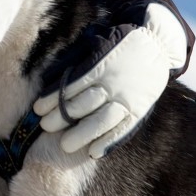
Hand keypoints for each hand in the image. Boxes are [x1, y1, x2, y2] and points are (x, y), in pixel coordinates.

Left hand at [32, 4, 186, 158]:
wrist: (157, 43)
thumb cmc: (120, 46)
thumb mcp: (99, 44)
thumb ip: (81, 61)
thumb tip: (52, 75)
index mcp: (100, 64)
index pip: (71, 85)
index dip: (52, 98)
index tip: (38, 109)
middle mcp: (112, 82)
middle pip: (83, 104)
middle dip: (62, 117)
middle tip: (45, 127)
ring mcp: (127, 97)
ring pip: (102, 120)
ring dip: (82, 133)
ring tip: (65, 144)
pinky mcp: (139, 109)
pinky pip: (123, 128)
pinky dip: (108, 142)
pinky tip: (93, 153)